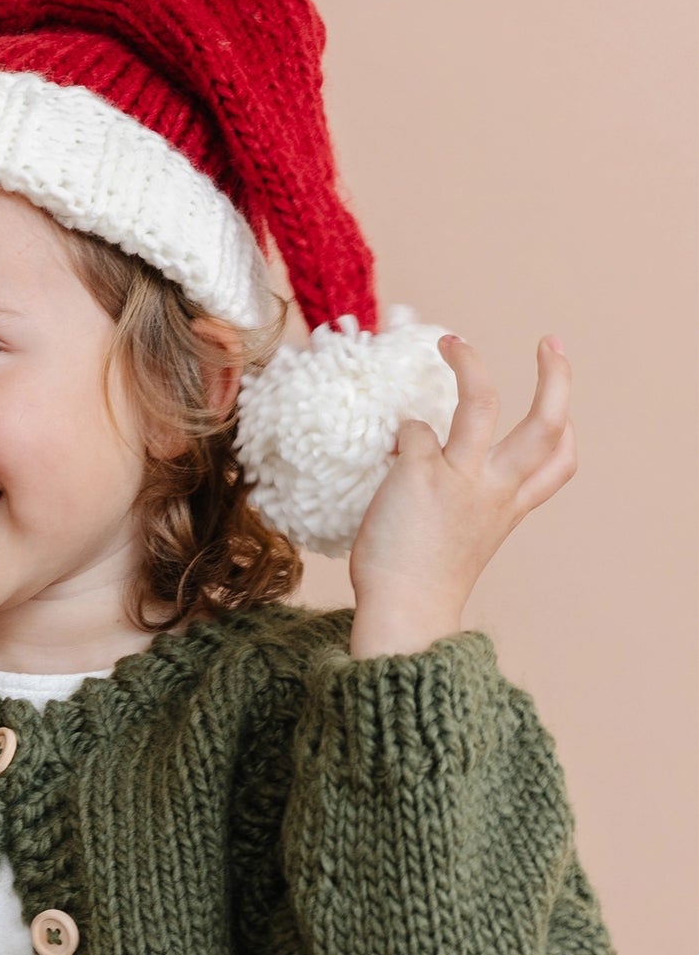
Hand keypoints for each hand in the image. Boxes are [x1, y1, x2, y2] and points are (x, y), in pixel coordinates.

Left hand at [347, 334, 576, 657]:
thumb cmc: (421, 582)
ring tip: (454, 342)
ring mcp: (460, 477)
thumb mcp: (461, 540)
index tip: (560, 407)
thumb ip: (460, 501)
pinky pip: (412, 429)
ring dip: (472, 365)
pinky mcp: (419, 473)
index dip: (566, 429)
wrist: (404, 611)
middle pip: (547, 425)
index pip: (558, 464)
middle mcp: (494, 487)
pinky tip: (387, 446)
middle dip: (558, 378)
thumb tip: (421, 452)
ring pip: (484, 403)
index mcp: (508, 507)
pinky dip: (400, 431)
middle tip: (551, 342)